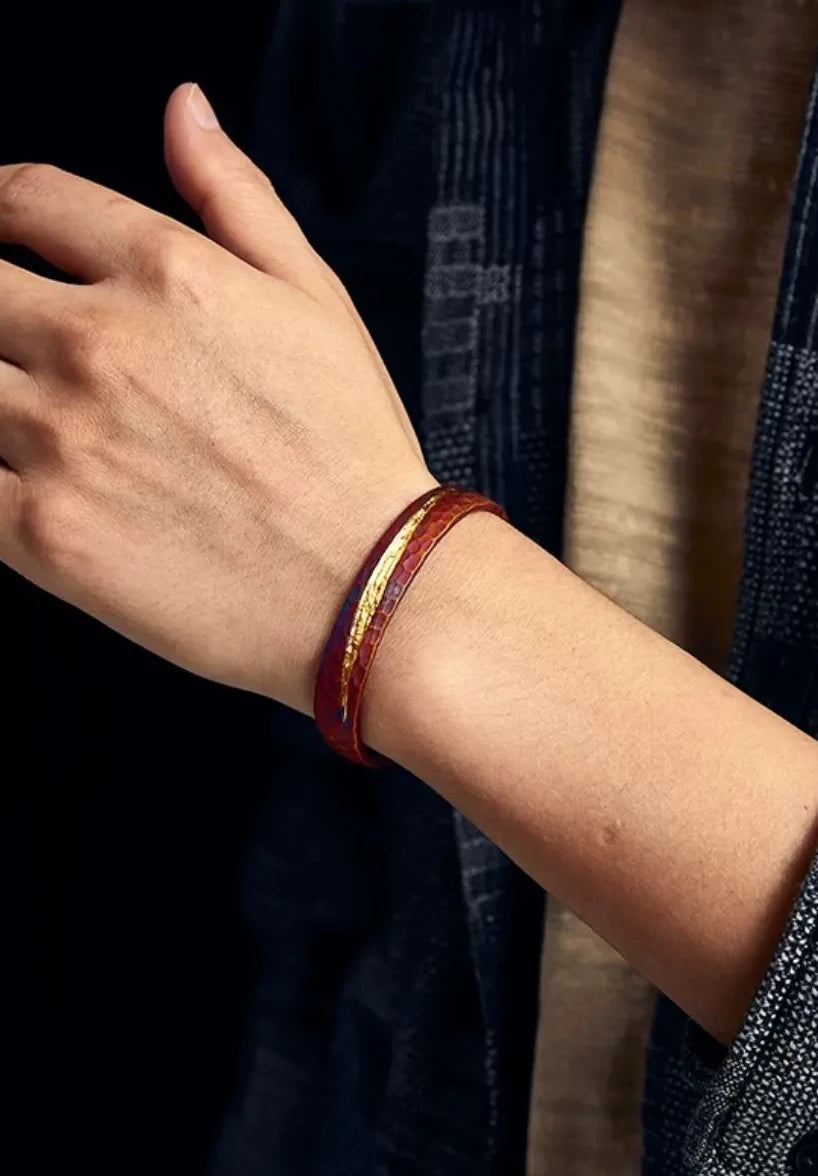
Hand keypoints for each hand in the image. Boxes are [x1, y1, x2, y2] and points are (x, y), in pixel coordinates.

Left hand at [0, 83, 436, 712]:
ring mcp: (61, 439)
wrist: (370, 588)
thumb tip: (184, 109)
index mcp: (166, 273)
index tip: (2, 234)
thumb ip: (236, 196)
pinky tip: (15, 466)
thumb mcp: (316, 299)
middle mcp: (99, 343)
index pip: (25, 198)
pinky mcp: (42, 533)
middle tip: (16, 330)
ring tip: (26, 401)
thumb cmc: (351, 452)